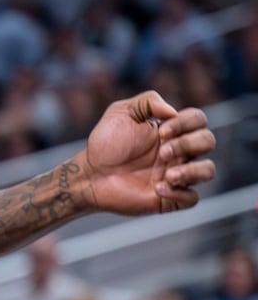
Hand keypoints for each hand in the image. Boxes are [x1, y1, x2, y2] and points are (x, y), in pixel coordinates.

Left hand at [82, 91, 215, 214]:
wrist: (90, 174)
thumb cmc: (106, 143)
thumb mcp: (121, 112)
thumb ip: (147, 101)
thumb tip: (172, 111)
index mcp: (172, 130)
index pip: (198, 120)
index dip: (186, 123)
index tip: (161, 131)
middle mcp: (179, 152)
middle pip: (208, 141)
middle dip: (188, 145)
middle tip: (161, 152)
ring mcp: (176, 175)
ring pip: (208, 170)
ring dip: (193, 171)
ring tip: (168, 175)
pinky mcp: (170, 198)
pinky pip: (192, 198)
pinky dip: (180, 193)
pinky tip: (158, 189)